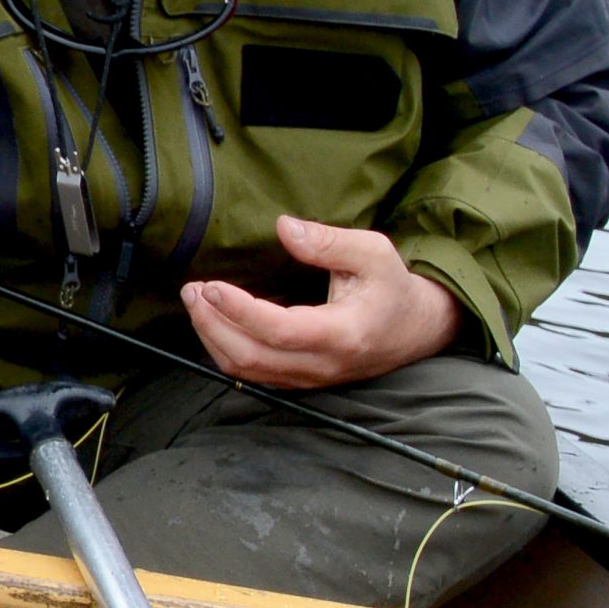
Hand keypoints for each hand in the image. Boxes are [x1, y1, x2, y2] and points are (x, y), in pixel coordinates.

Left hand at [179, 216, 461, 389]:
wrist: (416, 330)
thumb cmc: (392, 287)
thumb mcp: (373, 252)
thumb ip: (329, 241)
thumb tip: (284, 227)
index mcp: (343, 334)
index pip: (279, 331)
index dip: (239, 311)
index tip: (211, 286)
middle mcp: (322, 364)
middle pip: (251, 358)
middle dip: (212, 325)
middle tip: (192, 290)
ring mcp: (309, 378)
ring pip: (246, 370)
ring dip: (212, 337)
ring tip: (195, 301)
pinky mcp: (299, 380)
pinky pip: (252, 373)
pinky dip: (224, 349)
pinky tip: (213, 321)